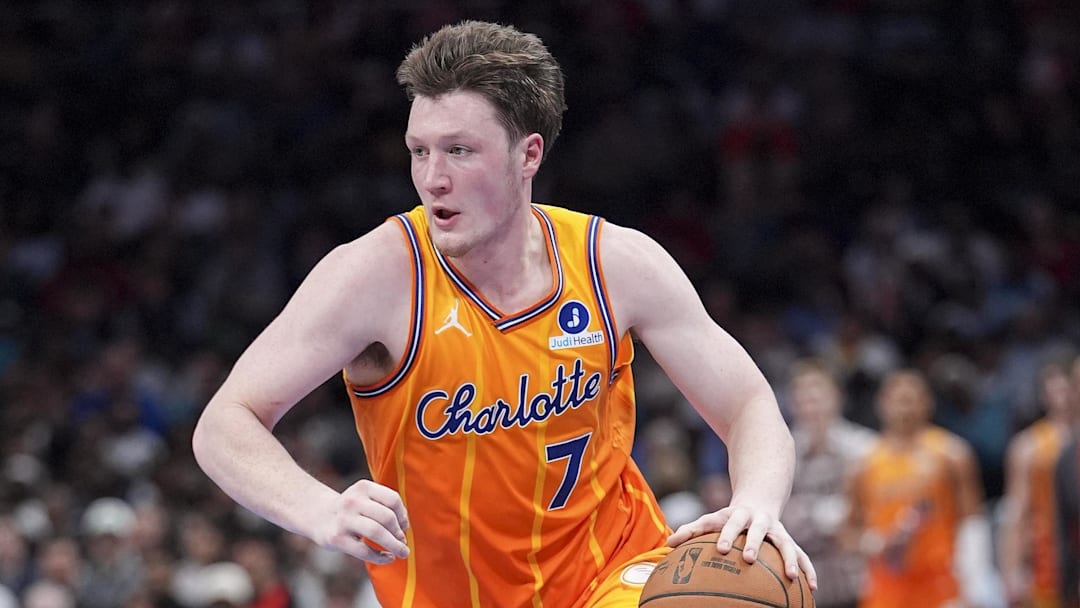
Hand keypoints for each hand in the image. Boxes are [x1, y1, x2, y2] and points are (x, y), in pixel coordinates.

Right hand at [313, 479, 409, 564]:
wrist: (318, 516)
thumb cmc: (351, 510)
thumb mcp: (365, 497)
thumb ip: (385, 506)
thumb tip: (404, 527)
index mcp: (363, 487)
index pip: (393, 500)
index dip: (403, 515)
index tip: (404, 526)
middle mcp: (353, 501)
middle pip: (387, 517)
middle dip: (399, 533)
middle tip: (403, 543)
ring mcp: (344, 519)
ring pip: (377, 532)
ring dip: (394, 545)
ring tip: (401, 552)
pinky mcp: (337, 538)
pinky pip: (364, 550)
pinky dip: (380, 557)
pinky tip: (387, 558)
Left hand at [666, 504, 816, 589]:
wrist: (759, 501)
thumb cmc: (729, 518)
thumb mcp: (712, 519)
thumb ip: (691, 530)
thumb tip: (668, 543)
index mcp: (739, 515)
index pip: (731, 524)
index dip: (727, 535)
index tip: (721, 549)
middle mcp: (761, 521)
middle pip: (759, 531)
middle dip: (755, 543)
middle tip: (750, 559)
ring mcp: (778, 531)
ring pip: (787, 543)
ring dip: (790, 559)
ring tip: (792, 577)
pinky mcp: (789, 540)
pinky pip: (802, 555)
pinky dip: (808, 569)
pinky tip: (813, 587)